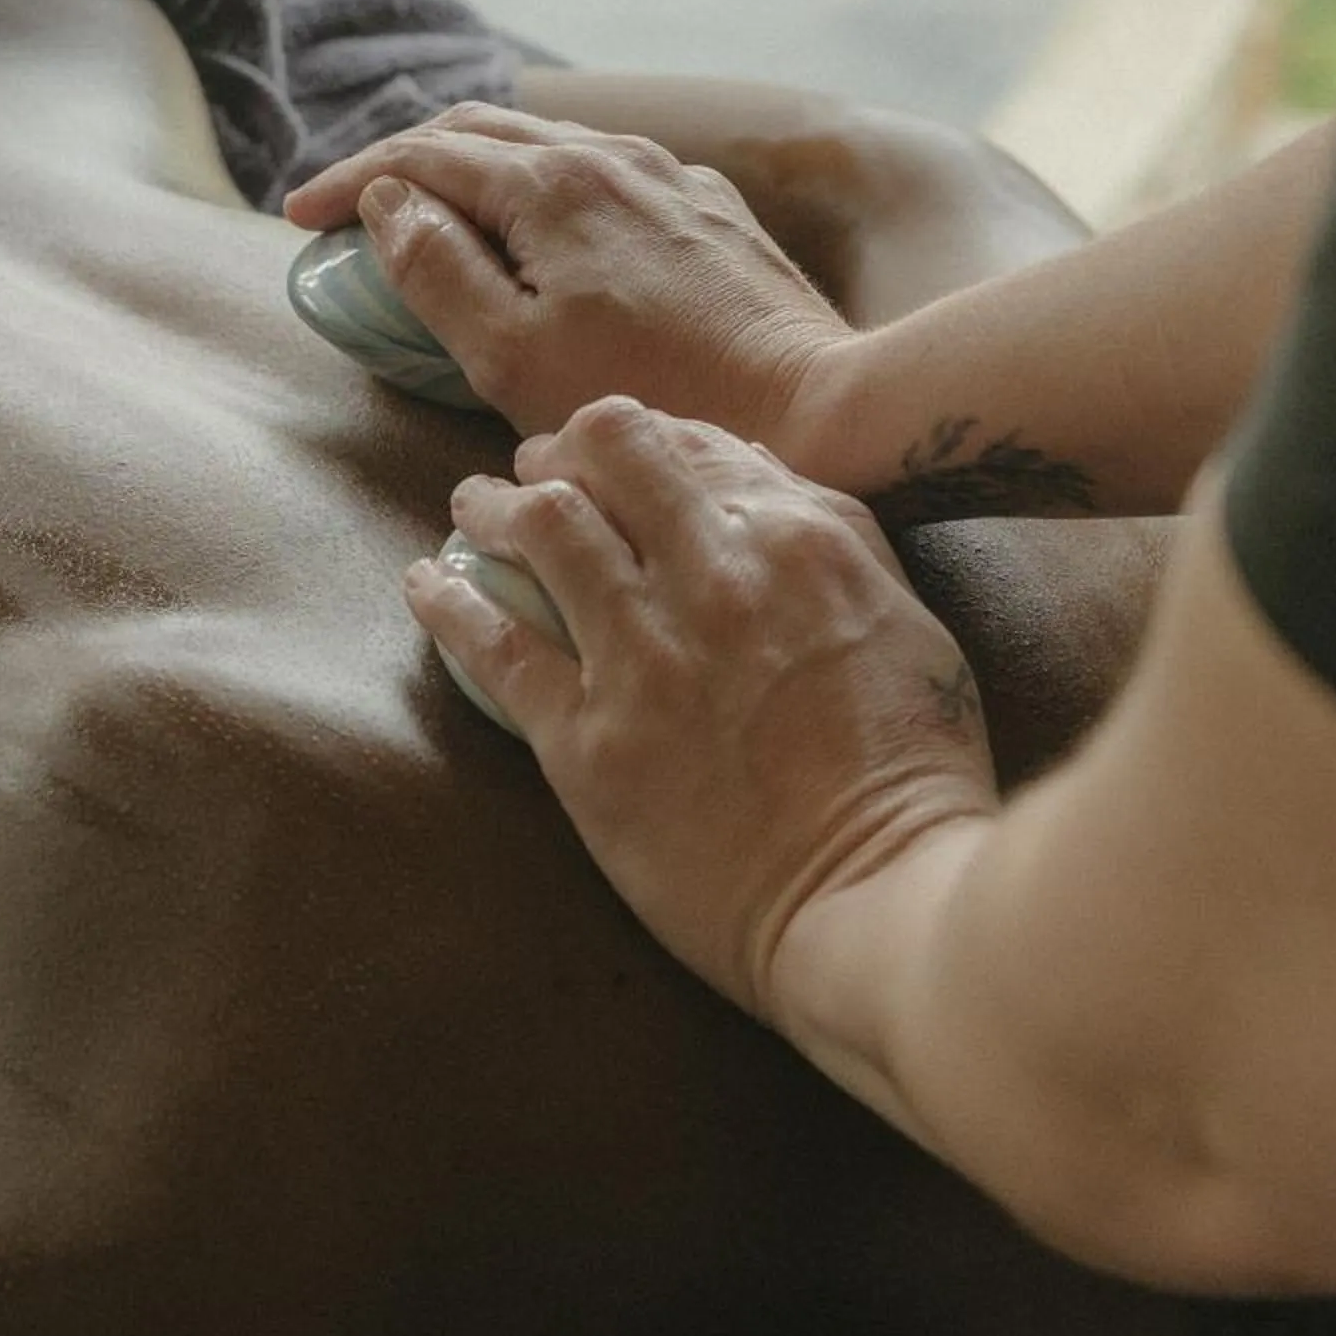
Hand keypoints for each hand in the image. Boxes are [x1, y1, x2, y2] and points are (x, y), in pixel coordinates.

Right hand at [282, 105, 850, 444]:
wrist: (812, 405)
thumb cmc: (651, 395)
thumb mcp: (512, 355)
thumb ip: (437, 272)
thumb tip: (389, 205)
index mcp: (551, 182)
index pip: (421, 155)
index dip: (349, 183)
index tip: (298, 219)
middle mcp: (612, 155)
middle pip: (480, 132)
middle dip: (403, 162)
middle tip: (350, 211)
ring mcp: (669, 176)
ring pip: (546, 147)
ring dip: (474, 170)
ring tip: (434, 215)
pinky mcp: (710, 209)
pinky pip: (604, 175)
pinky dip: (541, 190)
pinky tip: (539, 233)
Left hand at [407, 397, 996, 1022]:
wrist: (875, 897)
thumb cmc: (911, 769)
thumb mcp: (903, 618)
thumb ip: (827, 539)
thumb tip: (746, 478)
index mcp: (795, 540)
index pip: (684, 442)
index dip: (632, 439)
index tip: (606, 456)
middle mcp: (712, 576)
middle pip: (603, 455)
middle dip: (558, 451)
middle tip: (534, 469)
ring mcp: (643, 656)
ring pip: (540, 528)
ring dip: (494, 505)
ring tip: (470, 506)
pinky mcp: (587, 742)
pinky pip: (494, 648)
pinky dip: (449, 602)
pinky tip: (425, 582)